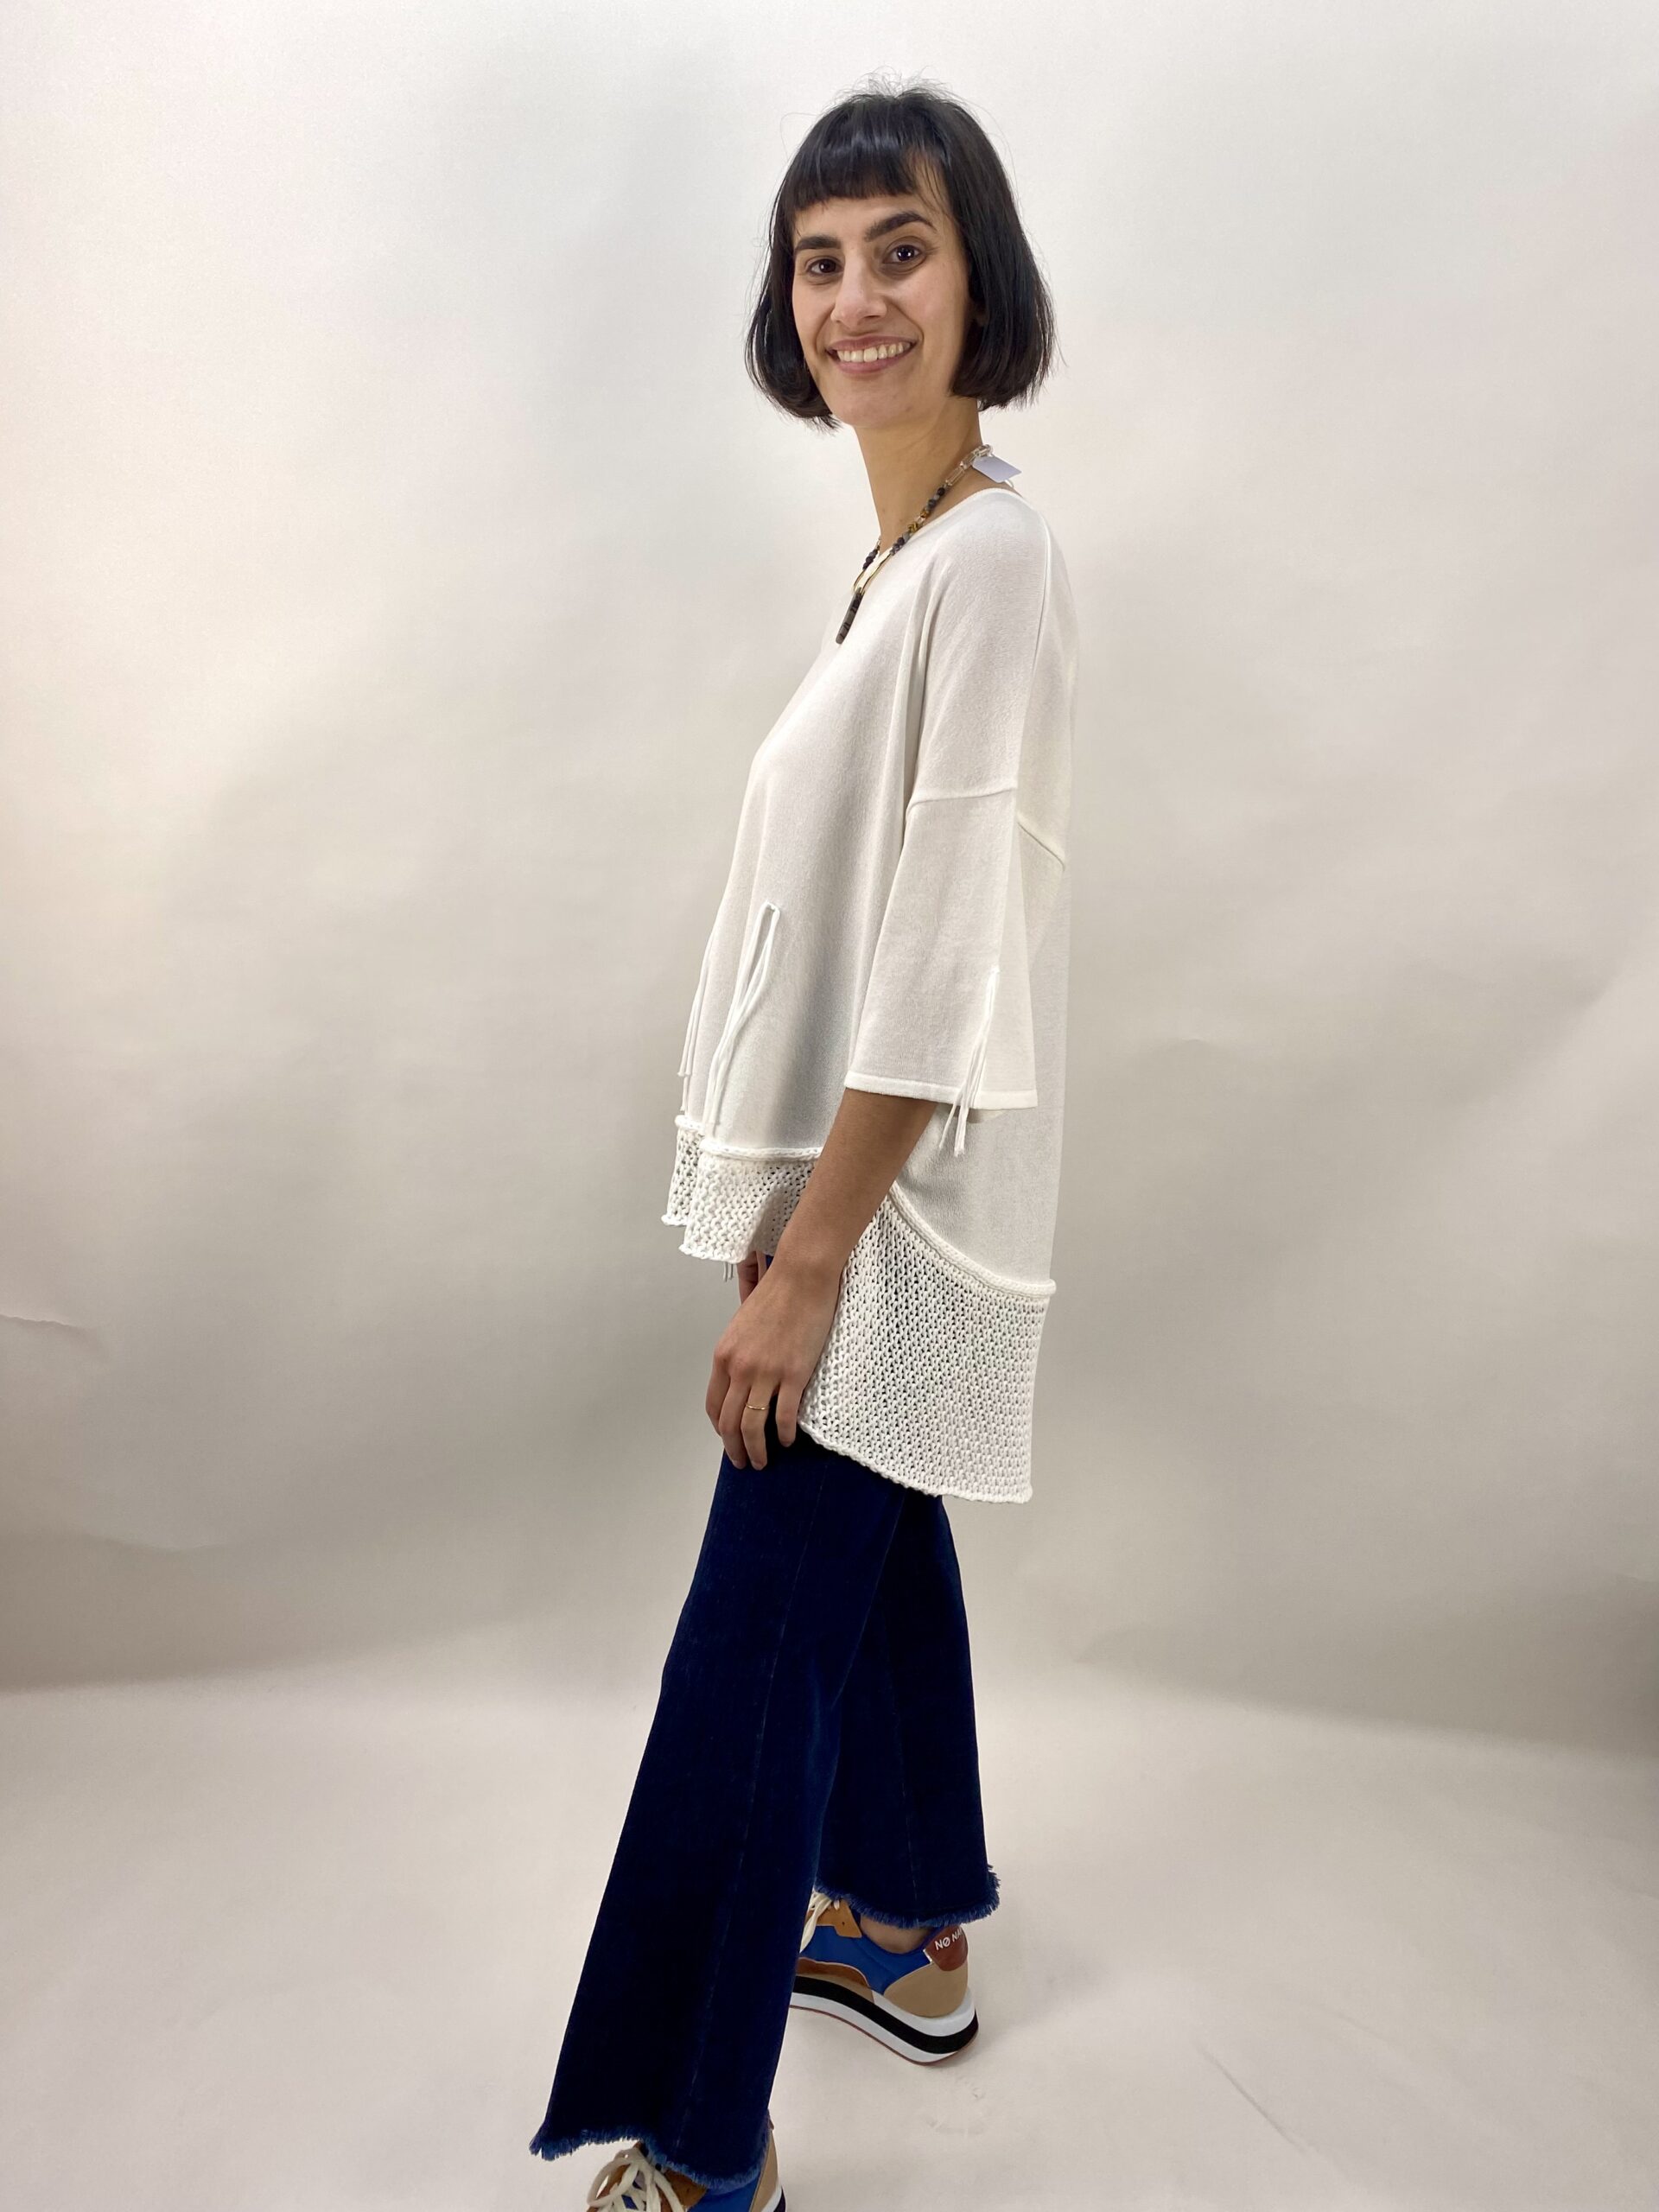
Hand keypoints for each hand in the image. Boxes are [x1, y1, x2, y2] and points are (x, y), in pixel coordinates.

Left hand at [708, 1248, 841, 1469]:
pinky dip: (784, 1434)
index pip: (714, 1405)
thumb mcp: (743, 1324)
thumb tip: (742, 1377)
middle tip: (744, 1462)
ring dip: (756, 1449)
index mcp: (724, 1356)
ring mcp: (766, 1373)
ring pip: (752, 1425)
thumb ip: (739, 1353)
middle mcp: (740, 1368)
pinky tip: (788, 1441)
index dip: (720, 1428)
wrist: (801, 1277)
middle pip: (729, 1422)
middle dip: (734, 1448)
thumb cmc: (775, 1295)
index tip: (729, 1439)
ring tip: (763, 1461)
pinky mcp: (793, 1374)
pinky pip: (784, 1416)